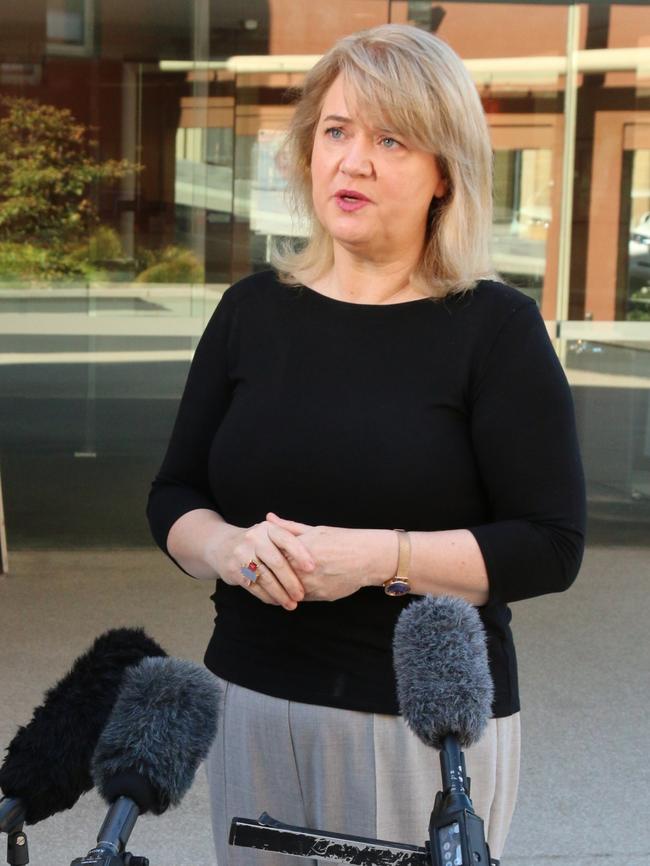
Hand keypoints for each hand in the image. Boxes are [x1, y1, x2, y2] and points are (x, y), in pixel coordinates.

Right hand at [213, 519, 314, 610]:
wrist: (221, 546)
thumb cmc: (256, 541)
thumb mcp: (270, 532)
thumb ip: (291, 534)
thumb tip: (315, 542)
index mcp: (267, 528)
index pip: (286, 540)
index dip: (300, 554)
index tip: (312, 568)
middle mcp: (253, 539)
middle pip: (276, 562)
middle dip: (291, 581)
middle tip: (301, 594)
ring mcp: (242, 555)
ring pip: (265, 578)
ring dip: (280, 594)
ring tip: (291, 604)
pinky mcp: (234, 571)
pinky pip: (254, 587)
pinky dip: (267, 596)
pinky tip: (277, 601)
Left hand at [266, 513, 395, 601]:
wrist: (368, 557)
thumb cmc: (343, 540)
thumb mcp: (315, 530)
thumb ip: (289, 527)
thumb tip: (269, 518)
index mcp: (300, 549)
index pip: (271, 556)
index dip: (263, 557)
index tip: (259, 556)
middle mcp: (304, 569)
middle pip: (277, 575)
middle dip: (269, 574)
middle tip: (261, 572)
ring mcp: (312, 585)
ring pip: (287, 589)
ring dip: (280, 587)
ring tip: (275, 582)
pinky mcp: (320, 596)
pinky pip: (301, 597)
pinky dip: (294, 594)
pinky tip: (294, 588)